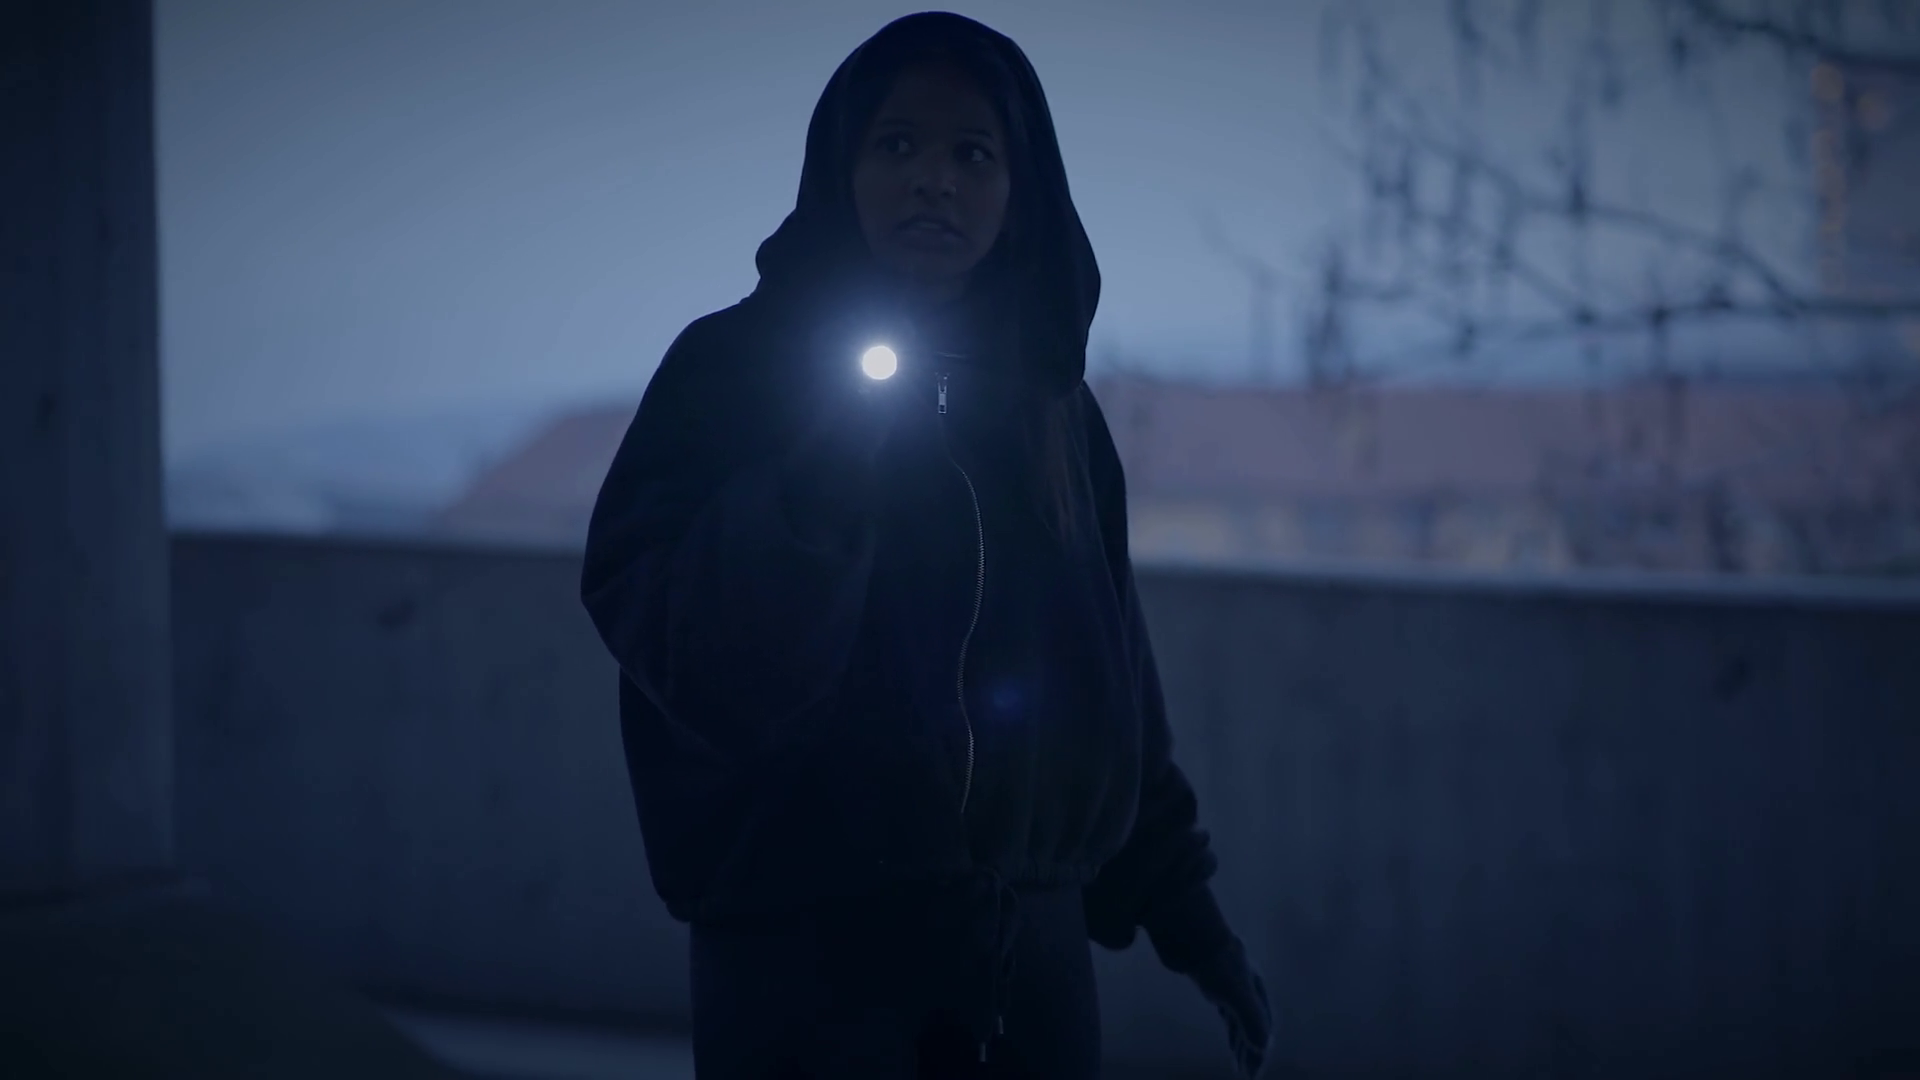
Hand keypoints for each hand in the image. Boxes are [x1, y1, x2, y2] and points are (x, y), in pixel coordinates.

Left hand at [1195, 955, 1270, 1078]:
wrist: (1191, 933)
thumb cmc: (1215, 963)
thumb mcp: (1236, 993)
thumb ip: (1251, 1019)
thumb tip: (1263, 1048)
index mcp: (1257, 991)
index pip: (1263, 1028)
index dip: (1260, 1052)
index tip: (1254, 1074)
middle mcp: (1249, 989)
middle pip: (1254, 1027)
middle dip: (1252, 1052)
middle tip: (1247, 1075)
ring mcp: (1232, 986)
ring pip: (1242, 1022)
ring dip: (1242, 1044)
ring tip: (1239, 1065)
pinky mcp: (1215, 984)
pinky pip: (1229, 1014)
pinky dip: (1232, 1031)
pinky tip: (1232, 1040)